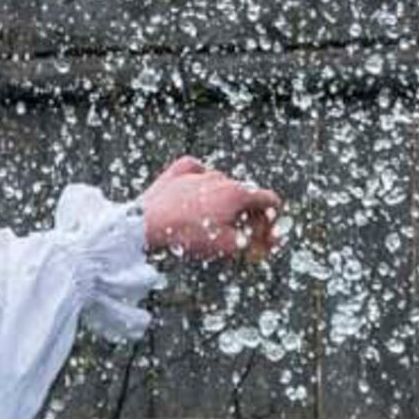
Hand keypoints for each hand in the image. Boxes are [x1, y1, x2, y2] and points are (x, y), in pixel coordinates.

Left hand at [142, 157, 281, 261]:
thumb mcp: (228, 247)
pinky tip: (195, 197)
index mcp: (237, 193)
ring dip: (223, 200)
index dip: (272, 218)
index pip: (269, 199)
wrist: (146, 226)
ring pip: (221, 184)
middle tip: (241, 233)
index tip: (265, 232)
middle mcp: (221, 177)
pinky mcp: (178, 171)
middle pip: (245, 193)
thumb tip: (272, 240)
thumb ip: (255, 242)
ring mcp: (199, 172)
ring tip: (212, 221)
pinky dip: (200, 184)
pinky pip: (197, 172)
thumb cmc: (188, 238)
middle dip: (247, 213)